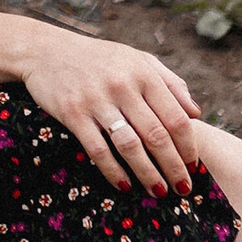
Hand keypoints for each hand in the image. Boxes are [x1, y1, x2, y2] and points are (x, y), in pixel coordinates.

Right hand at [18, 26, 204, 192]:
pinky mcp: (73, 113)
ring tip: (159, 192)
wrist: (46, 50)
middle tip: (183, 189)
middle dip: (174, 167)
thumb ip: (170, 82)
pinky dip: (114, 171)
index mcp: (143, 73)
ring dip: (148, 174)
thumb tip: (196, 112)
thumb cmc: (99, 58)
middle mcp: (123, 86)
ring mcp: (96, 100)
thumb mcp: (137, 59)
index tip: (193, 166)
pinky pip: (98, 150)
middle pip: (157, 136)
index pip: (176, 117)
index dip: (188, 146)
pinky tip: (125, 186)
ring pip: (130, 146)